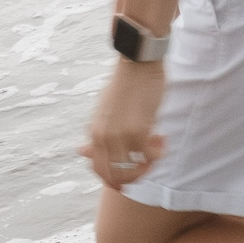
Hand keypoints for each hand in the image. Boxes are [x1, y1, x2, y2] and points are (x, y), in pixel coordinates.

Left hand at [80, 58, 166, 189]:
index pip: (99, 170)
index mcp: (93, 132)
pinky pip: (149, 157)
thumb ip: (96, 135)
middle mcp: (103, 137)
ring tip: (156, 147)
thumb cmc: (124, 86)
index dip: (116, 178)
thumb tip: (81, 152)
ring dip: (148, 166)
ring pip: (132, 171)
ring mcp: (120, 135)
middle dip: (135, 176)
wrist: (137, 63)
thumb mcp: (103, 112)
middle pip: (115, 176)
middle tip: (148, 162)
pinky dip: (158, 153)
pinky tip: (162, 138)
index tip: (132, 171)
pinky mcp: (139, 130)